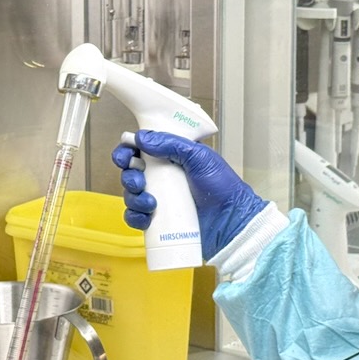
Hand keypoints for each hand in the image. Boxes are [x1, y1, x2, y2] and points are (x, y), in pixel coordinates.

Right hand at [112, 129, 267, 258]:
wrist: (232, 222)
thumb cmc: (223, 188)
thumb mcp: (200, 158)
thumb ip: (172, 144)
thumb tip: (143, 138)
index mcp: (171, 157)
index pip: (141, 149)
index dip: (128, 151)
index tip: (127, 155)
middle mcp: (163, 177)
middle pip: (131, 172)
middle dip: (129, 176)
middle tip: (140, 182)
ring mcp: (160, 199)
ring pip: (131, 195)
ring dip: (133, 198)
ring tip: (150, 203)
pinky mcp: (159, 220)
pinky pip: (135, 218)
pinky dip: (135, 217)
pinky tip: (146, 217)